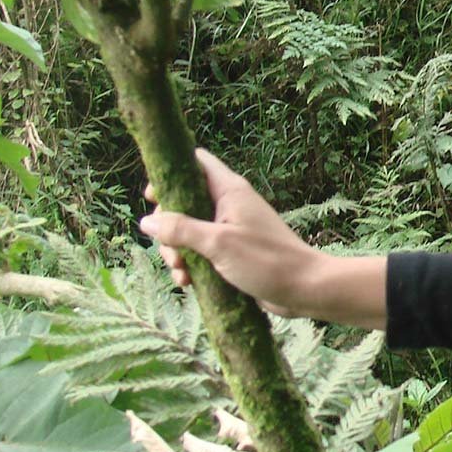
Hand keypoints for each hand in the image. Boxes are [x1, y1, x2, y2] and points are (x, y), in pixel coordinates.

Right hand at [140, 149, 321, 315]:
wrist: (304, 288)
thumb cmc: (266, 260)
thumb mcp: (217, 244)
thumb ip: (180, 230)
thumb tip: (146, 221)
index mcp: (230, 191)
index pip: (196, 163)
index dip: (170, 174)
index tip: (153, 197)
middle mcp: (230, 206)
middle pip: (184, 203)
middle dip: (169, 227)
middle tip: (171, 251)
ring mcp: (232, 230)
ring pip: (190, 232)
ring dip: (178, 252)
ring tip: (181, 273)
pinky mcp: (233, 253)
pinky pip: (202, 254)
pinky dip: (192, 266)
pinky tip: (188, 284)